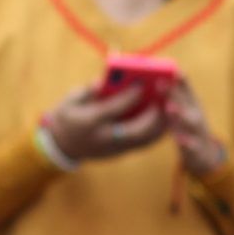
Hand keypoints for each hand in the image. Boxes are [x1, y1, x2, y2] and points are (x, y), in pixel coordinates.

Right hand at [43, 81, 170, 162]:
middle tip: (164, 96)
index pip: (114, 109)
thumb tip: (102, 81)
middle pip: (135, 130)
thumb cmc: (68, 117)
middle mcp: (104, 138)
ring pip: (144, 140)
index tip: (142, 81)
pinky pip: (145, 143)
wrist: (63, 146)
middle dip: (152, 114)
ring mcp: (115, 148)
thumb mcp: (69, 101)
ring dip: (160, 124)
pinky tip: (166, 117)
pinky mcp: (122, 153)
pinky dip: (157, 131)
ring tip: (171, 106)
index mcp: (90, 123)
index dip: (129, 95)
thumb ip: (87, 92)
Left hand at [163, 78, 227, 177]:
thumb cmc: (186, 128)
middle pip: (186, 102)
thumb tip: (153, 80)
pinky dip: (187, 142)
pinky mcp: (197, 148)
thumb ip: (172, 97)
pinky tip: (179, 138)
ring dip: (180, 114)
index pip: (186, 88)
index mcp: (192, 104)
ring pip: (190, 122)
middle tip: (160, 83)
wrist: (204, 155)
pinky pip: (192, 145)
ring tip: (169, 107)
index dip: (180, 79)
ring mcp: (198, 131)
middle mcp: (196, 114)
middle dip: (173, 92)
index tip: (173, 69)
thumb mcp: (183, 110)